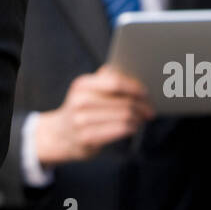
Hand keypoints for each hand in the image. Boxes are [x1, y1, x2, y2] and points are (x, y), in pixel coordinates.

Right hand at [35, 64, 153, 166]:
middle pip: (123, 102)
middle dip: (142, 106)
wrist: (60, 135)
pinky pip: (119, 130)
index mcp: (82, 84)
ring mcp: (82, 121)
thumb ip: (106, 78)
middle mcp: (80, 101)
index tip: (146, 92)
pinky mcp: (87, 138)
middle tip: (150, 110)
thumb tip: (133, 71)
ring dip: (138, 118)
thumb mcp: (87, 89)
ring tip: (143, 118)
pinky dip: (131, 128)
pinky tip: (133, 127)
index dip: (134, 87)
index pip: (115, 82)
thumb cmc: (81, 109)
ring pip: (124, 117)